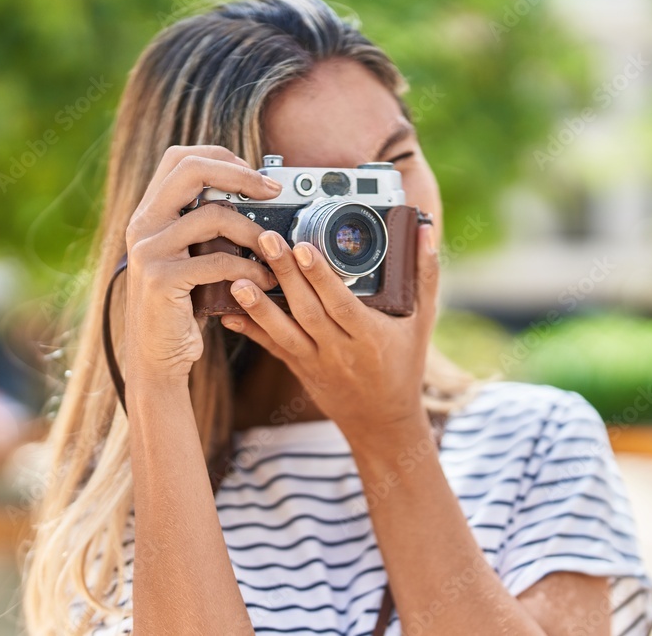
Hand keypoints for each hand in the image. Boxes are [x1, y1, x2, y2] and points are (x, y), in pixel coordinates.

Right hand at [123, 145, 280, 385]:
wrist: (156, 358)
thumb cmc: (181, 307)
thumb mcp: (186, 258)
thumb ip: (202, 227)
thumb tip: (251, 196)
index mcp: (149, 214)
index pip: (179, 159)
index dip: (220, 157)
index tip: (255, 176)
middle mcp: (143, 225)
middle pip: (191, 171)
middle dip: (240, 175)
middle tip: (273, 191)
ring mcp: (149, 251)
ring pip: (214, 216)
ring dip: (255, 232)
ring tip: (275, 249)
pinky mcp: (162, 280)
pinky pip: (218, 261)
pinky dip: (250, 268)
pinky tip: (264, 279)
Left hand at [219, 223, 439, 445]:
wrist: (383, 422)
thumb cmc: (404, 365)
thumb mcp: (422, 320)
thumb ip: (423, 274)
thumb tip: (424, 230)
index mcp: (370, 336)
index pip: (341, 303)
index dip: (320, 276)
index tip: (302, 247)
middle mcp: (340, 350)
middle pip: (307, 310)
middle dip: (284, 275)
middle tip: (264, 240)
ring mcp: (316, 362)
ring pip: (283, 332)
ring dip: (258, 306)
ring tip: (238, 279)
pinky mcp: (299, 369)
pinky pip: (272, 349)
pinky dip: (250, 331)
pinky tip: (228, 313)